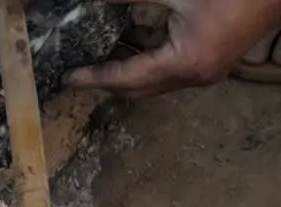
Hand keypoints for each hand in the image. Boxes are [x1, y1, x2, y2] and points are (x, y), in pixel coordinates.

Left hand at [66, 0, 280, 96]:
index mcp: (185, 63)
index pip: (127, 78)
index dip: (95, 78)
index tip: (68, 77)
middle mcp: (194, 76)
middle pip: (138, 89)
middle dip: (106, 82)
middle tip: (78, 73)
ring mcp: (206, 72)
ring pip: (154, 82)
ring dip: (126, 72)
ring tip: (97, 58)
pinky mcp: (212, 62)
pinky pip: (169, 71)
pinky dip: (147, 61)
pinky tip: (129, 44)